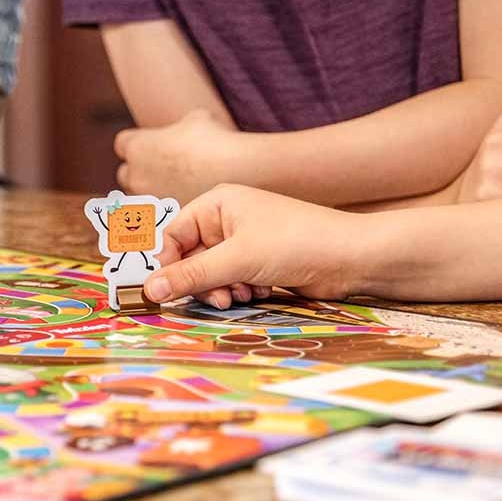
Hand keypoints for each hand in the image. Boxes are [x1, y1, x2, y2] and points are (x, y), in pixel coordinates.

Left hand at [115, 110, 251, 201]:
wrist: (235, 170)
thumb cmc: (214, 139)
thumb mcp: (194, 119)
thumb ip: (177, 127)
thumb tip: (182, 129)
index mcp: (137, 147)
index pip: (123, 143)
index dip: (137, 143)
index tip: (151, 146)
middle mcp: (135, 174)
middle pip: (125, 173)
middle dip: (139, 171)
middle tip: (159, 169)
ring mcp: (148, 198)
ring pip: (138, 197)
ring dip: (150, 192)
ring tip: (173, 188)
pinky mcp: (164, 216)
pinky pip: (157, 213)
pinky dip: (166, 208)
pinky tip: (183, 200)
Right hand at [142, 184, 366, 307]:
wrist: (352, 257)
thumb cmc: (295, 243)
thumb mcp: (237, 260)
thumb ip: (190, 276)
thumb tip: (149, 290)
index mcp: (217, 203)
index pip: (173, 235)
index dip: (168, 263)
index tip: (166, 291)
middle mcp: (227, 219)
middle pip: (190, 258)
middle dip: (203, 281)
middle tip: (220, 298)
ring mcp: (244, 241)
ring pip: (211, 274)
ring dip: (223, 289)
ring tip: (246, 294)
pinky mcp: (259, 261)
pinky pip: (232, 280)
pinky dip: (241, 290)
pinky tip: (262, 292)